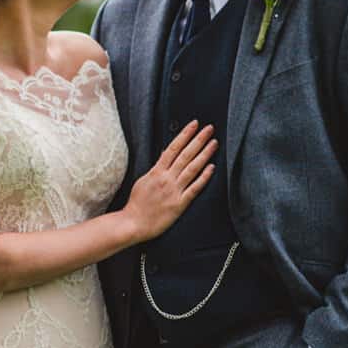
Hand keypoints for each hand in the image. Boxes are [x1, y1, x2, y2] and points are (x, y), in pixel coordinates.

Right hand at [122, 120, 216, 242]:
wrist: (133, 223)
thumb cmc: (137, 203)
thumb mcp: (143, 180)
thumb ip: (156, 168)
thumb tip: (164, 154)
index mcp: (156, 171)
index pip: (173, 148)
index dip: (184, 135)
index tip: (194, 124)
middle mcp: (166, 178)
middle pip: (185, 155)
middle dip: (198, 140)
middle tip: (209, 128)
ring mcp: (174, 191)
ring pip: (192, 168)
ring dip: (204, 154)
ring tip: (214, 143)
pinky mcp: (180, 204)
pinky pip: (194, 188)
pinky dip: (203, 177)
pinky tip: (212, 167)